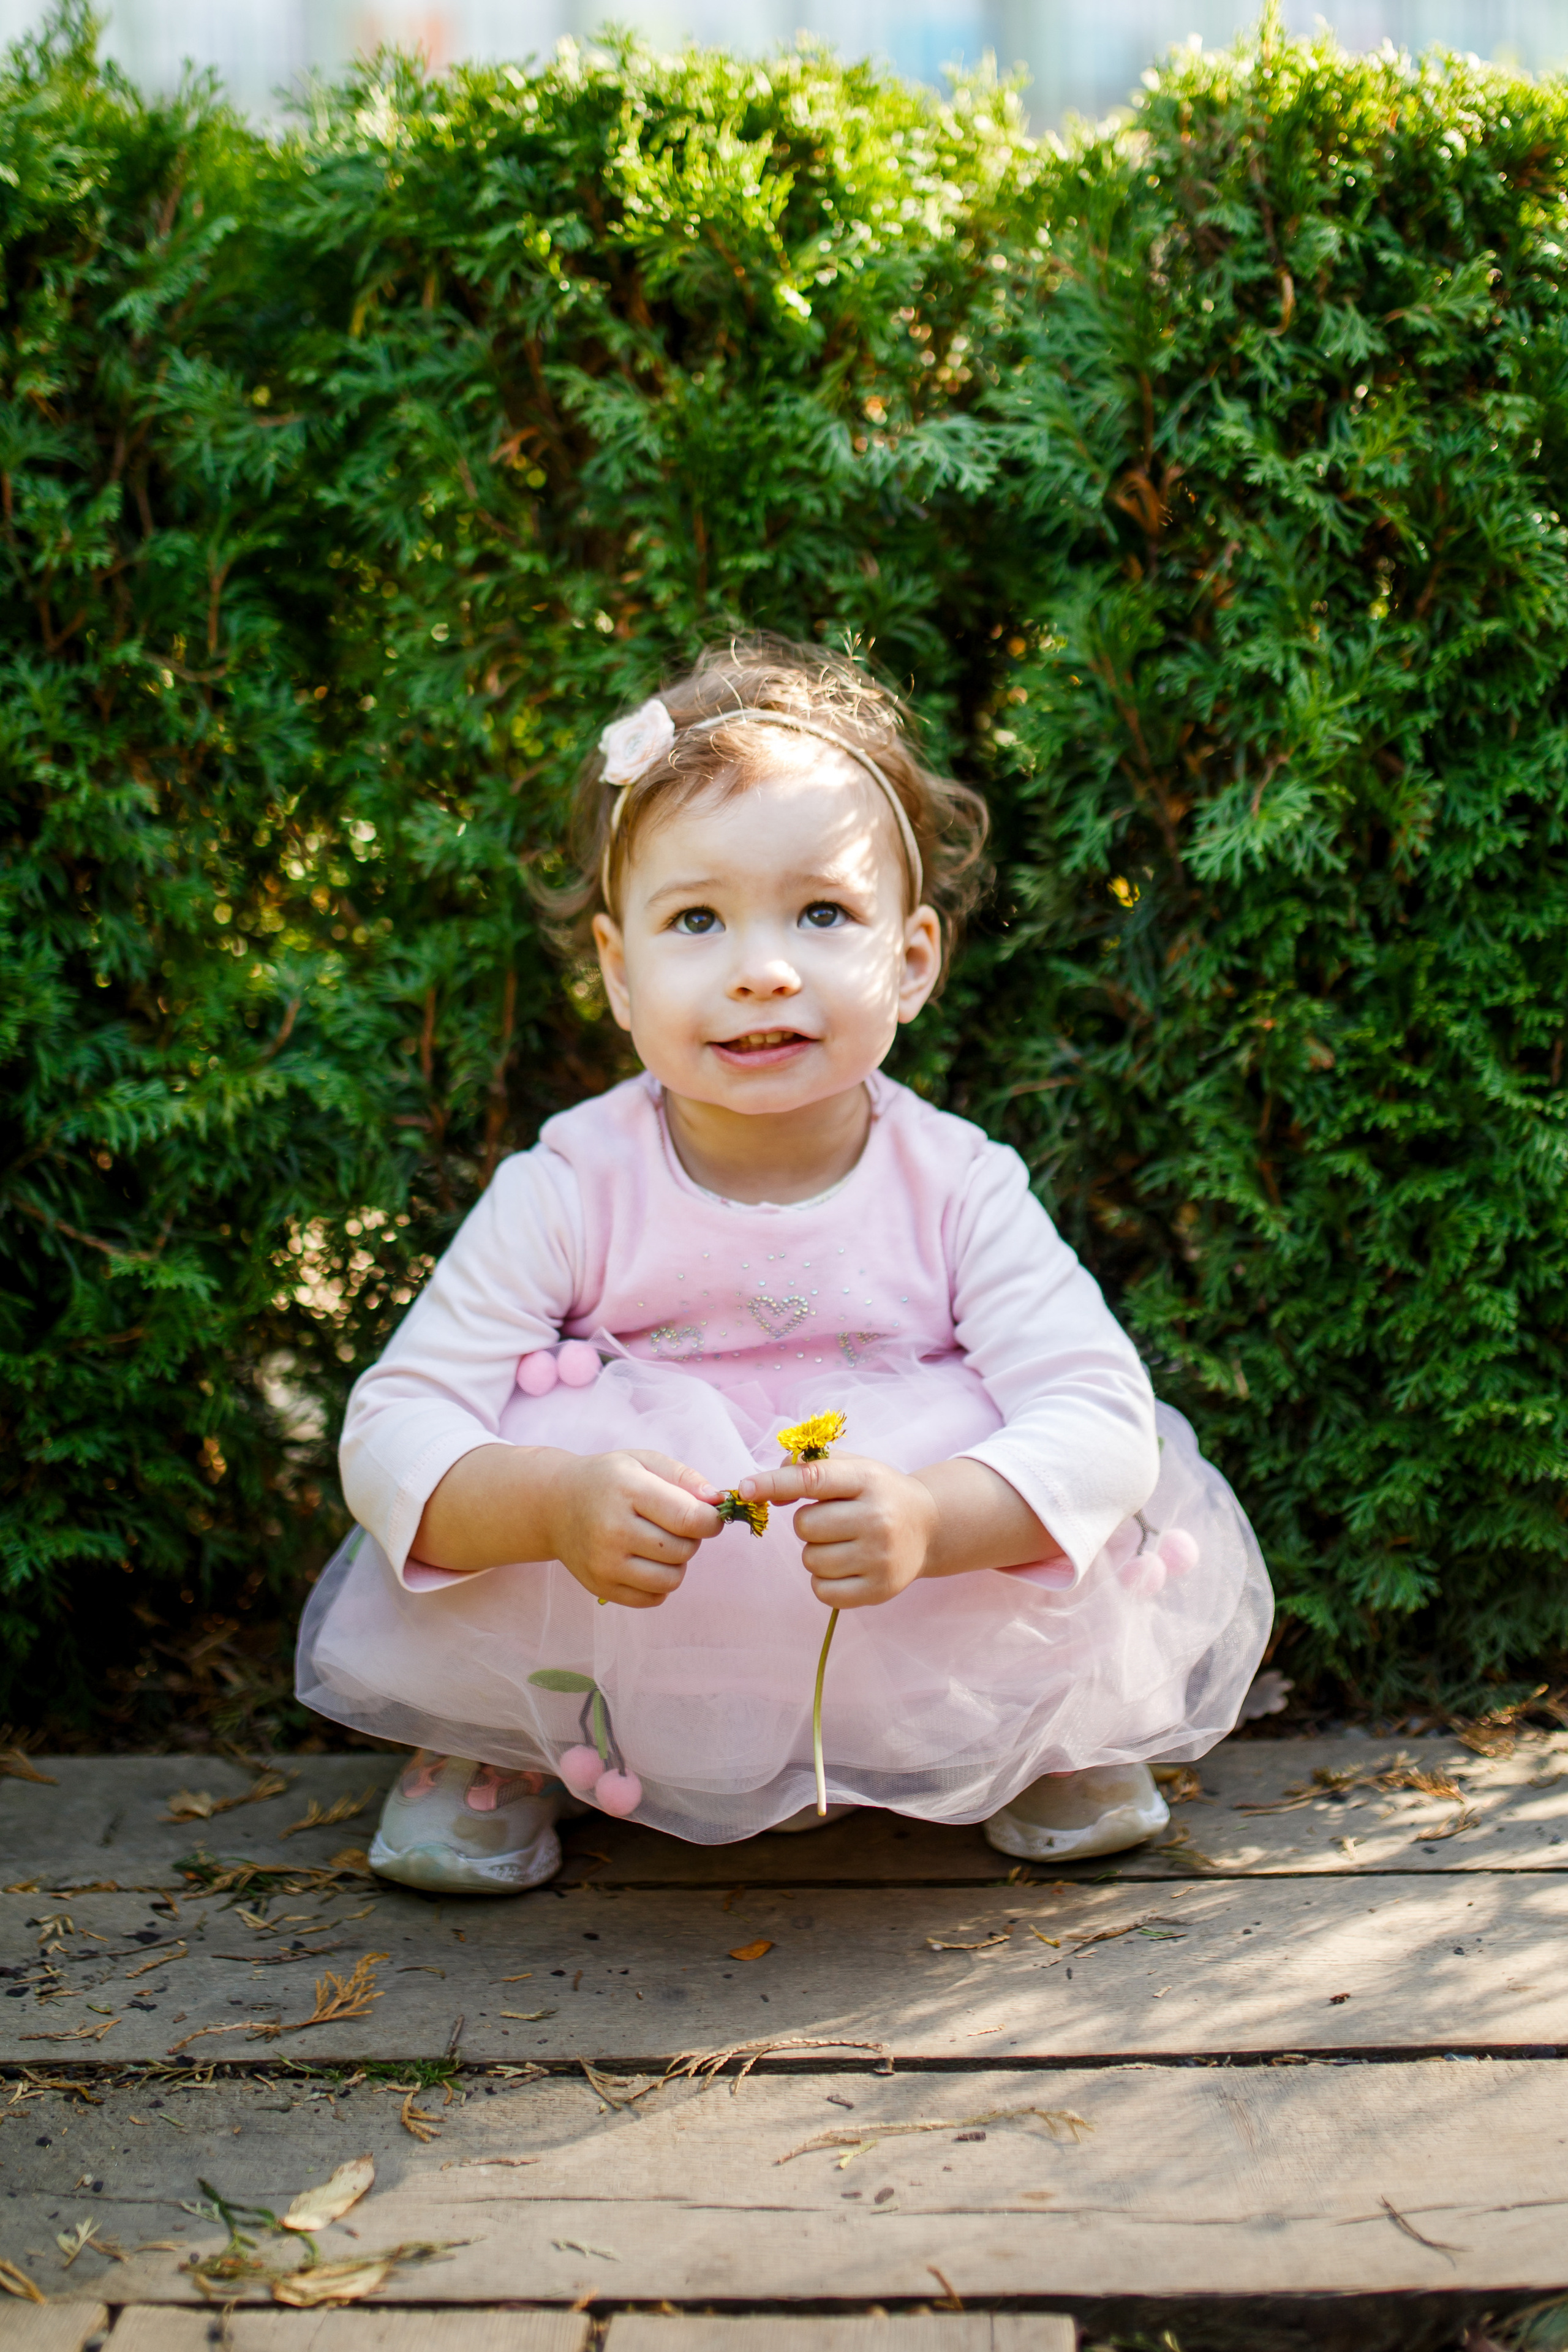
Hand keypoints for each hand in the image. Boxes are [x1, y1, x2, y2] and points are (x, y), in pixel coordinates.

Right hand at [545, 1448, 722, 1608]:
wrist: (553, 1505)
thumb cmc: (607, 1480)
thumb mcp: (643, 1461)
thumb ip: (684, 1477)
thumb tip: (717, 1502)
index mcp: (627, 1490)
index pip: (688, 1518)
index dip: (711, 1520)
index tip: (709, 1516)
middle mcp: (612, 1530)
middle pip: (684, 1549)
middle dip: (691, 1537)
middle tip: (675, 1524)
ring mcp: (604, 1563)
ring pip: (672, 1578)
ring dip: (677, 1562)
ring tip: (661, 1543)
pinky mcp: (600, 1587)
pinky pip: (653, 1598)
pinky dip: (659, 1582)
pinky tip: (646, 1561)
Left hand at [737, 1452, 935, 1608]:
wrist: (929, 1526)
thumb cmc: (878, 1493)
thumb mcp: (852, 1468)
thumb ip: (808, 1468)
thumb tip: (764, 1490)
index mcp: (868, 1480)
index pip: (813, 1479)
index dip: (774, 1483)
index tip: (746, 1488)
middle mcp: (877, 1518)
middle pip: (805, 1526)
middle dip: (808, 1524)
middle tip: (833, 1521)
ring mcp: (880, 1557)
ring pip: (811, 1560)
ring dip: (816, 1552)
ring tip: (843, 1543)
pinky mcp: (880, 1589)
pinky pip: (823, 1591)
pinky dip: (824, 1580)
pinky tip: (845, 1566)